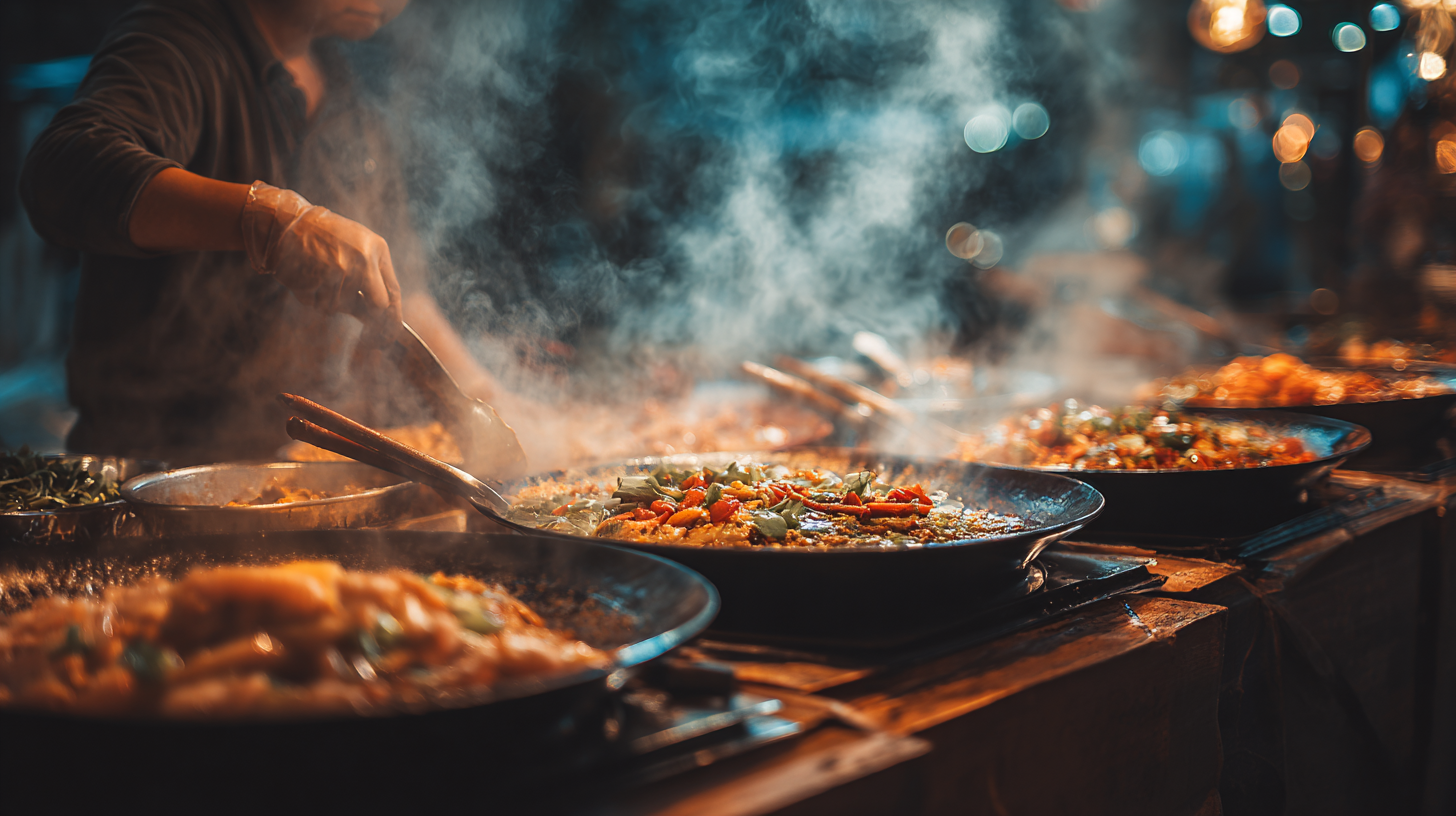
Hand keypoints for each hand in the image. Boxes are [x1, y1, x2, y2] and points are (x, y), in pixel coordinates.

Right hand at [240, 181, 401, 324]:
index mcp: (377, 249)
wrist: (286, 223)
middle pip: (377, 306)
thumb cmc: (324, 237)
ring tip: (318, 274)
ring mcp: (340, 270)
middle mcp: (363, 260)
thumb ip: (372, 280)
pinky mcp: (318, 279)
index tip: (387, 336)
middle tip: (349, 306)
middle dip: (365, 313)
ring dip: (327, 299)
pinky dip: (311, 297)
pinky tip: (306, 276)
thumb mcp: (357, 248)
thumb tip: (382, 317)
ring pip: (341, 307)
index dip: (391, 320)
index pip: (393, 293)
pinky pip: (318, 304)